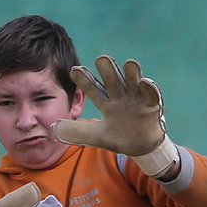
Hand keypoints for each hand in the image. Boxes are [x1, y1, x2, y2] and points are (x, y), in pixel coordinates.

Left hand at [53, 55, 178, 175]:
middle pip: (113, 80)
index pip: (93, 89)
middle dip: (108, 70)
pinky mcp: (151, 105)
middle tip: (101, 59)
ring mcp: (136, 99)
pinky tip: (145, 82)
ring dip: (132, 73)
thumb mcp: (96, 136)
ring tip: (129, 63)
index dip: (85, 80)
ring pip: (133, 81)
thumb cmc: (119, 137)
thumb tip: (54, 129)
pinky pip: (151, 94)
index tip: (74, 70)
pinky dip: (149, 88)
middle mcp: (121, 96)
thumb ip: (77, 132)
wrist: (140, 147)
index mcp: (107, 102)